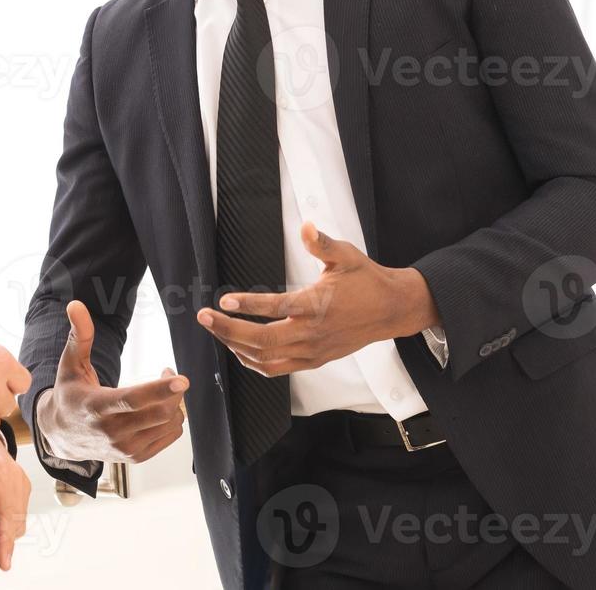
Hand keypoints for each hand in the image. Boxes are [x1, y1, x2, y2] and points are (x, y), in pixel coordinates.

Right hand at [36, 300, 187, 462]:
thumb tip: (75, 304)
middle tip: (168, 372)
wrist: (62, 435)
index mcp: (97, 407)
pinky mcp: (136, 457)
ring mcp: (125, 448)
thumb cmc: (69, 394)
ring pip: (169, 424)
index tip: (181, 378)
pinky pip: (171, 436)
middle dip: (173, 389)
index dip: (159, 389)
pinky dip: (173, 419)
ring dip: (175, 402)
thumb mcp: (70, 364)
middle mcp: (112, 431)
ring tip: (164, 389)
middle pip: (160, 412)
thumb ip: (79, 335)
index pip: (133, 400)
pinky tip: (161, 407)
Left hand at [196, 222, 440, 376]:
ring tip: (215, 329)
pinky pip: (277, 368)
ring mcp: (312, 351)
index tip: (223, 300)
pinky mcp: (314, 360)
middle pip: (262, 340)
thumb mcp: (346, 255)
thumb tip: (306, 227)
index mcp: (317, 305)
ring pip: (266, 358)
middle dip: (228, 329)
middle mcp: (312, 333)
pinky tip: (239, 350)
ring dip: (236, 346)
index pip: (276, 308)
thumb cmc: (366, 281)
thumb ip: (322, 243)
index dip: (248, 305)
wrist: (391, 310)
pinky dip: (253, 362)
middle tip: (204, 317)